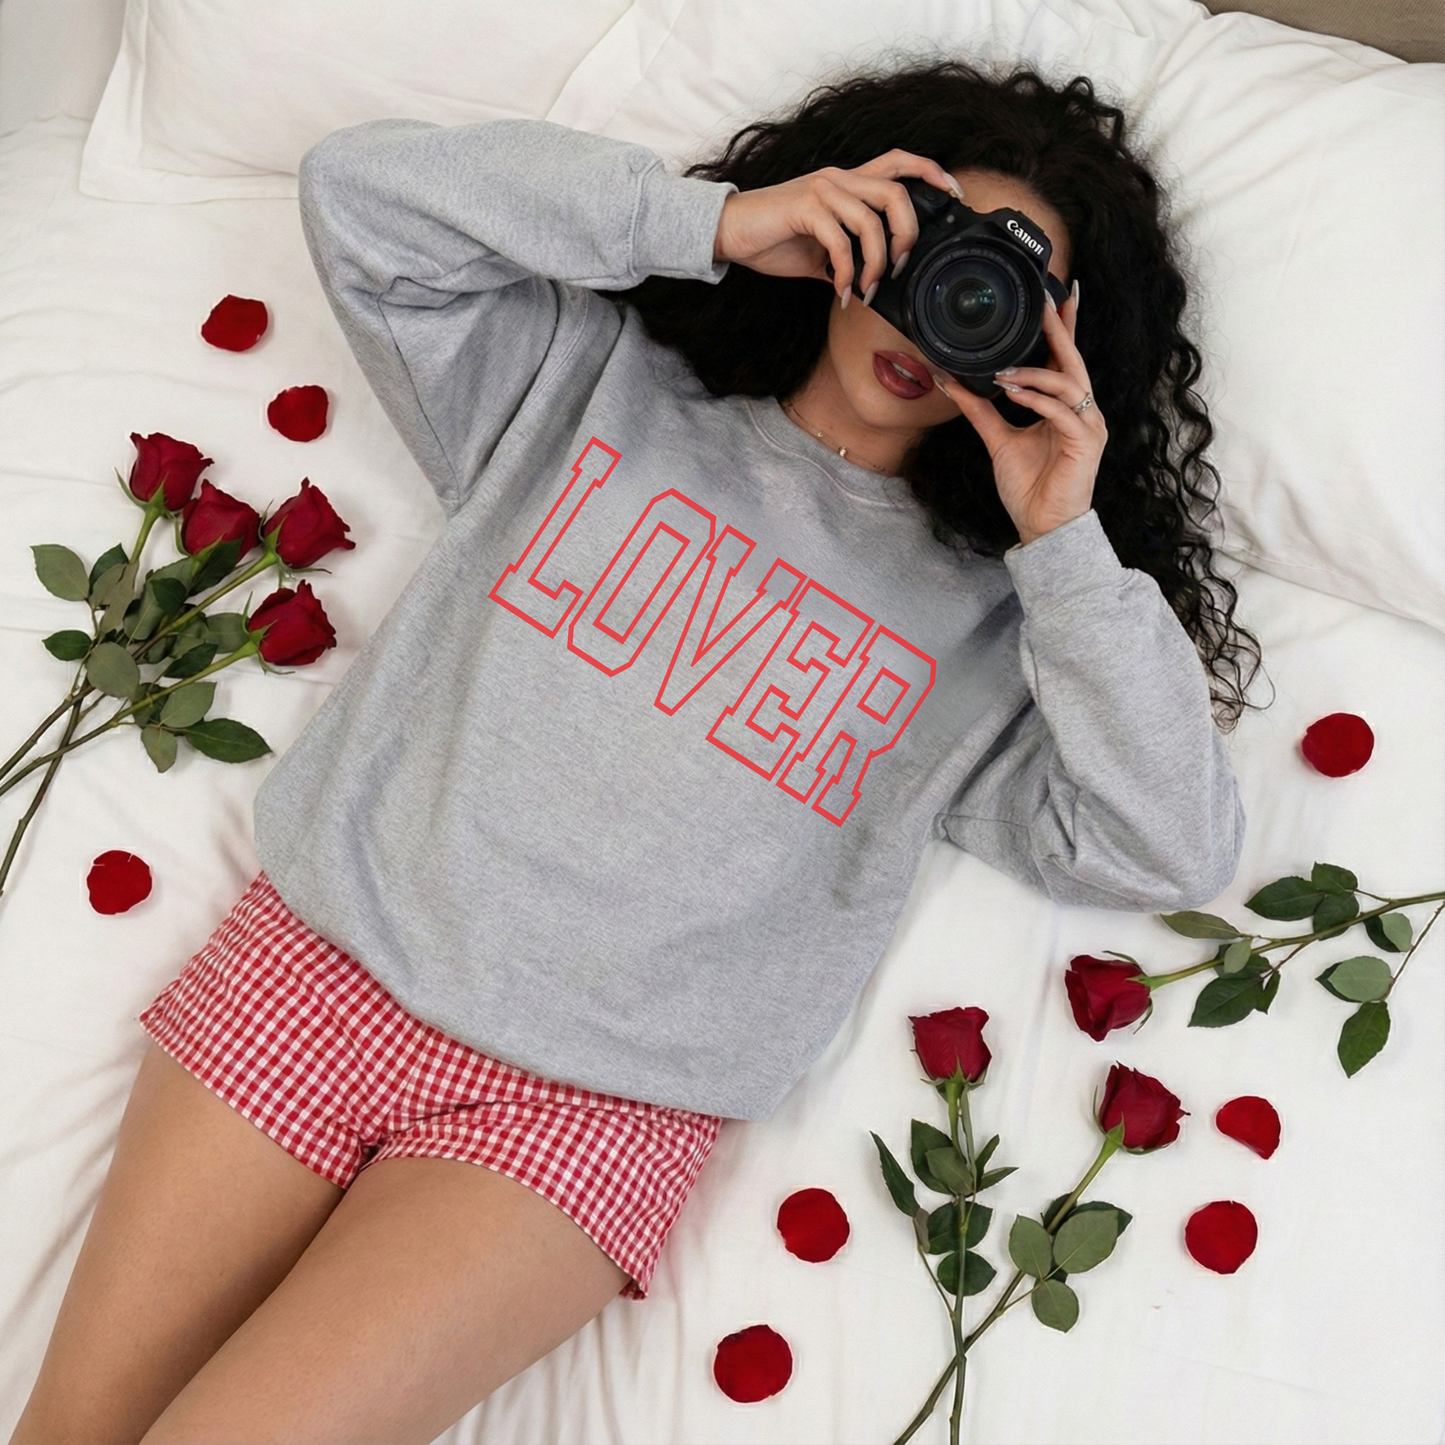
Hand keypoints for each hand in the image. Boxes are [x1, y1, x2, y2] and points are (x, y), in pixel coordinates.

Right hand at [712, 150, 965, 305]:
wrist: (729, 231)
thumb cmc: (773, 238)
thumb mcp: (818, 250)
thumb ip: (846, 258)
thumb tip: (870, 286)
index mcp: (847, 182)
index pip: (899, 163)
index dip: (932, 174)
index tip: (953, 197)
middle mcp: (839, 179)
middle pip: (897, 192)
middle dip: (908, 234)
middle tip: (899, 267)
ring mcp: (822, 191)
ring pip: (872, 219)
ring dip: (877, 262)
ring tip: (868, 288)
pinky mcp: (804, 208)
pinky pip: (840, 241)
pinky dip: (847, 273)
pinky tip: (841, 291)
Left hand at [927, 285, 1105, 546]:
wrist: (1043, 526)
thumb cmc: (1029, 487)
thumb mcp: (998, 440)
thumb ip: (979, 410)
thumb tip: (949, 381)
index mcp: (1065, 407)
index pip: (1064, 360)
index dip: (1063, 328)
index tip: (1056, 297)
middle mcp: (1081, 410)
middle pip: (1073, 361)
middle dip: (1059, 330)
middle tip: (1044, 301)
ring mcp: (1088, 425)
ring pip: (1067, 383)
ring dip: (1033, 373)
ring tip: (1001, 372)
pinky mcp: (1086, 443)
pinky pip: (1062, 412)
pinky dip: (1037, 400)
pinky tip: (1014, 394)